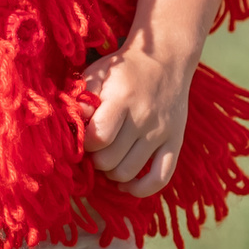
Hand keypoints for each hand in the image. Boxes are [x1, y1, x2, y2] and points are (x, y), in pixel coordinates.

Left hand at [79, 46, 192, 196]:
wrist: (165, 60)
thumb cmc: (124, 70)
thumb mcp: (98, 73)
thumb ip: (83, 98)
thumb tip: (72, 123)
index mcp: (122, 99)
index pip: (99, 137)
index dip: (84, 144)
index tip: (82, 138)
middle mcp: (144, 118)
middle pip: (111, 159)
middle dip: (95, 160)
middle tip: (93, 150)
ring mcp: (161, 133)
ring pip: (129, 172)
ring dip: (111, 174)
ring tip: (107, 161)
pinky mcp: (176, 142)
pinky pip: (161, 178)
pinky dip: (141, 189)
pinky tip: (126, 185)